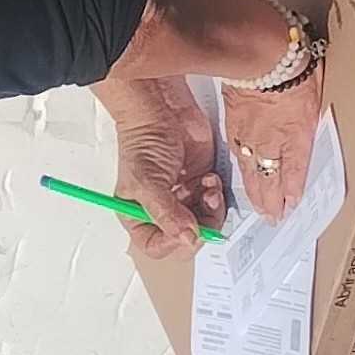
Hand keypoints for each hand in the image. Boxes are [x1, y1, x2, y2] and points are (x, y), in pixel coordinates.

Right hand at [98, 77, 222, 257]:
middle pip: (185, 238)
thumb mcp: (148, 182)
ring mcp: (182, 198)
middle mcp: (160, 210)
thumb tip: (186, 238)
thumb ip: (166, 214)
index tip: (186, 229)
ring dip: (211, 210)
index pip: (156, 246)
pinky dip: (217, 196)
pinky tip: (209, 179)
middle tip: (204, 208)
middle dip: (199, 226)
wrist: (161, 109)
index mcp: (137, 214)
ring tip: (208, 189)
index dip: (173, 243)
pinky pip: (215, 204)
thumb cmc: (144, 141)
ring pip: (205, 224)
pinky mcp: (200, 184)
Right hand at [222, 62, 328, 217]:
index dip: (291, 193)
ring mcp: (250, 135)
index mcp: (296, 136)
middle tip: (273, 218)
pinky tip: (244, 175)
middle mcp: (272, 142)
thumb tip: (312, 124)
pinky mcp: (233, 125)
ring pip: (252, 172)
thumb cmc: (294, 69)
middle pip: (271, 180)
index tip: (290, 208)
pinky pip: (238, 154)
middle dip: (272, 202)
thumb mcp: (316, 96)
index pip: (294, 173)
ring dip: (256, 192)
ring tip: (259, 207)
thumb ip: (312, 118)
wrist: (261, 54)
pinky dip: (242, 168)